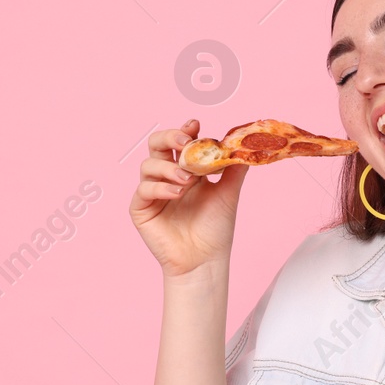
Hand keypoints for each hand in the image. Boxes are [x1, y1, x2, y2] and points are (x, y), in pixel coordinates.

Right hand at [129, 119, 249, 278]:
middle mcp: (166, 177)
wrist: (205, 260)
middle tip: (185, 141)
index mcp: (185, 169)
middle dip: (169, 137)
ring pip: (148, 165)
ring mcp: (152, 192)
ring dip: (169, 168)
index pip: (179, 142)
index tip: (195, 124)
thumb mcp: (228, 193)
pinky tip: (177, 193)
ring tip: (188, 180)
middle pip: (156, 145)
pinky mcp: (141, 209)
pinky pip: (144, 189)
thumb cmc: (215, 229)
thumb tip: (244, 144)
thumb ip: (233, 168)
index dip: (184, 130)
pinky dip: (160, 187)